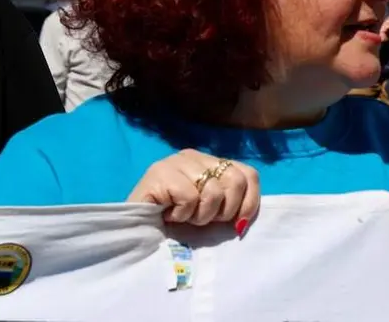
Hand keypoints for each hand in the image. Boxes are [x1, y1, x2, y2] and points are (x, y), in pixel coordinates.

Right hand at [126, 149, 258, 235]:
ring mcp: (174, 161)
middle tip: (201, 219)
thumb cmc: (176, 225)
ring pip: (213, 190)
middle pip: (235, 181)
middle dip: (223, 211)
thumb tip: (244, 218)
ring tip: (182, 216)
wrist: (138, 231)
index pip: (248, 174)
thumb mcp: (211, 212)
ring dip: (200, 215)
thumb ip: (230, 204)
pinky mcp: (159, 172)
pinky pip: (190, 197)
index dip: (249, 201)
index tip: (236, 222)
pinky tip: (168, 214)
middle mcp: (193, 156)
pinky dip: (182, 214)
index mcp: (209, 162)